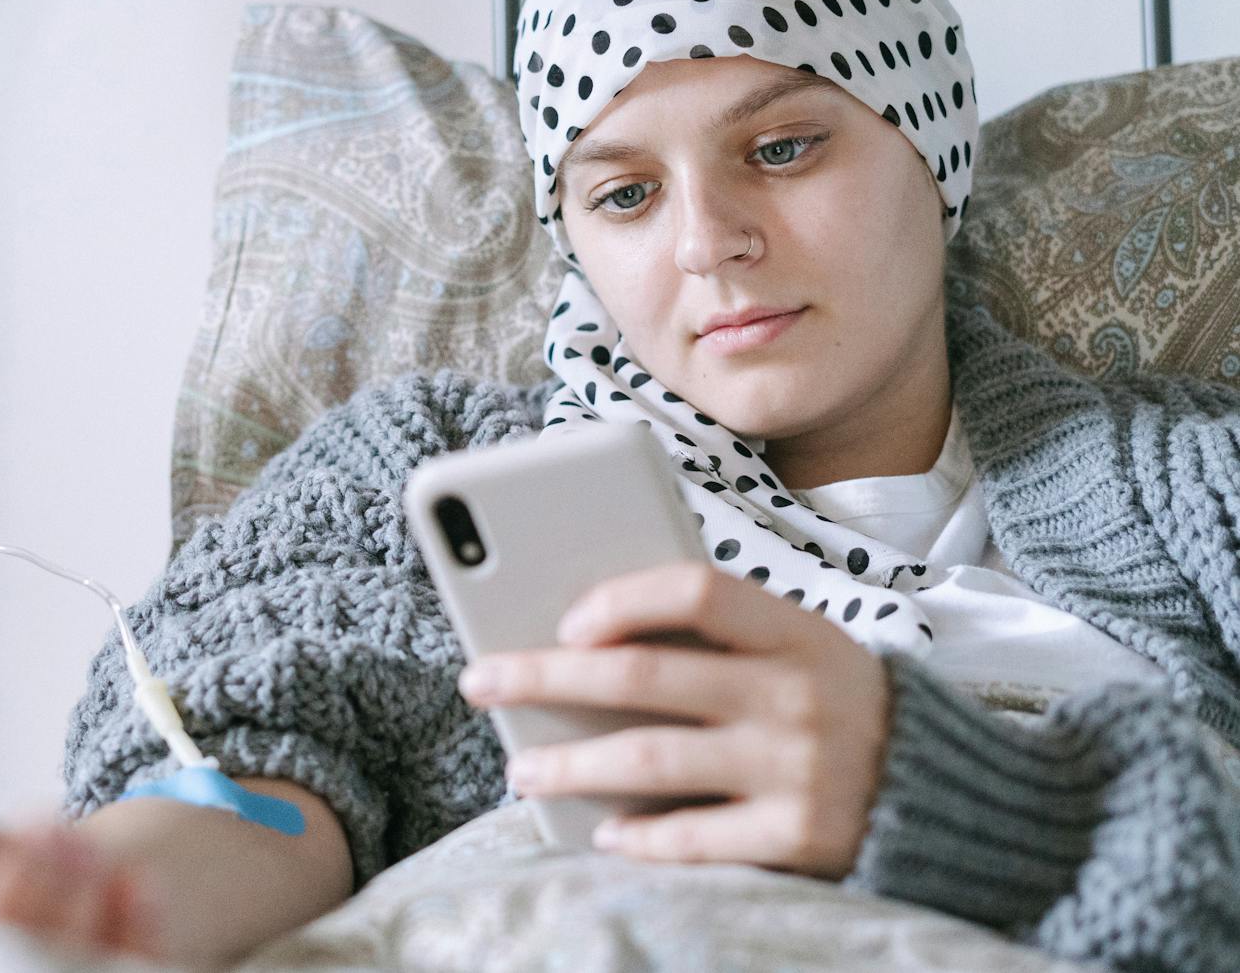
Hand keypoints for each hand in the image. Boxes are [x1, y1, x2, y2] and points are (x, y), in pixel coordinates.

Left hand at [456, 562, 893, 879]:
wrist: (947, 794)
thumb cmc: (833, 704)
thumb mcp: (797, 649)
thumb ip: (716, 637)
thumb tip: (580, 639)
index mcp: (796, 631)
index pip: (695, 589)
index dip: (620, 598)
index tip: (560, 619)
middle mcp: (797, 695)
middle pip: (645, 676)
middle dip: (546, 677)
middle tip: (480, 681)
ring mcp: (798, 769)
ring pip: (649, 760)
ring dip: (570, 765)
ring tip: (520, 767)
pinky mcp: (799, 839)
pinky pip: (692, 837)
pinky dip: (638, 836)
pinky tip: (601, 832)